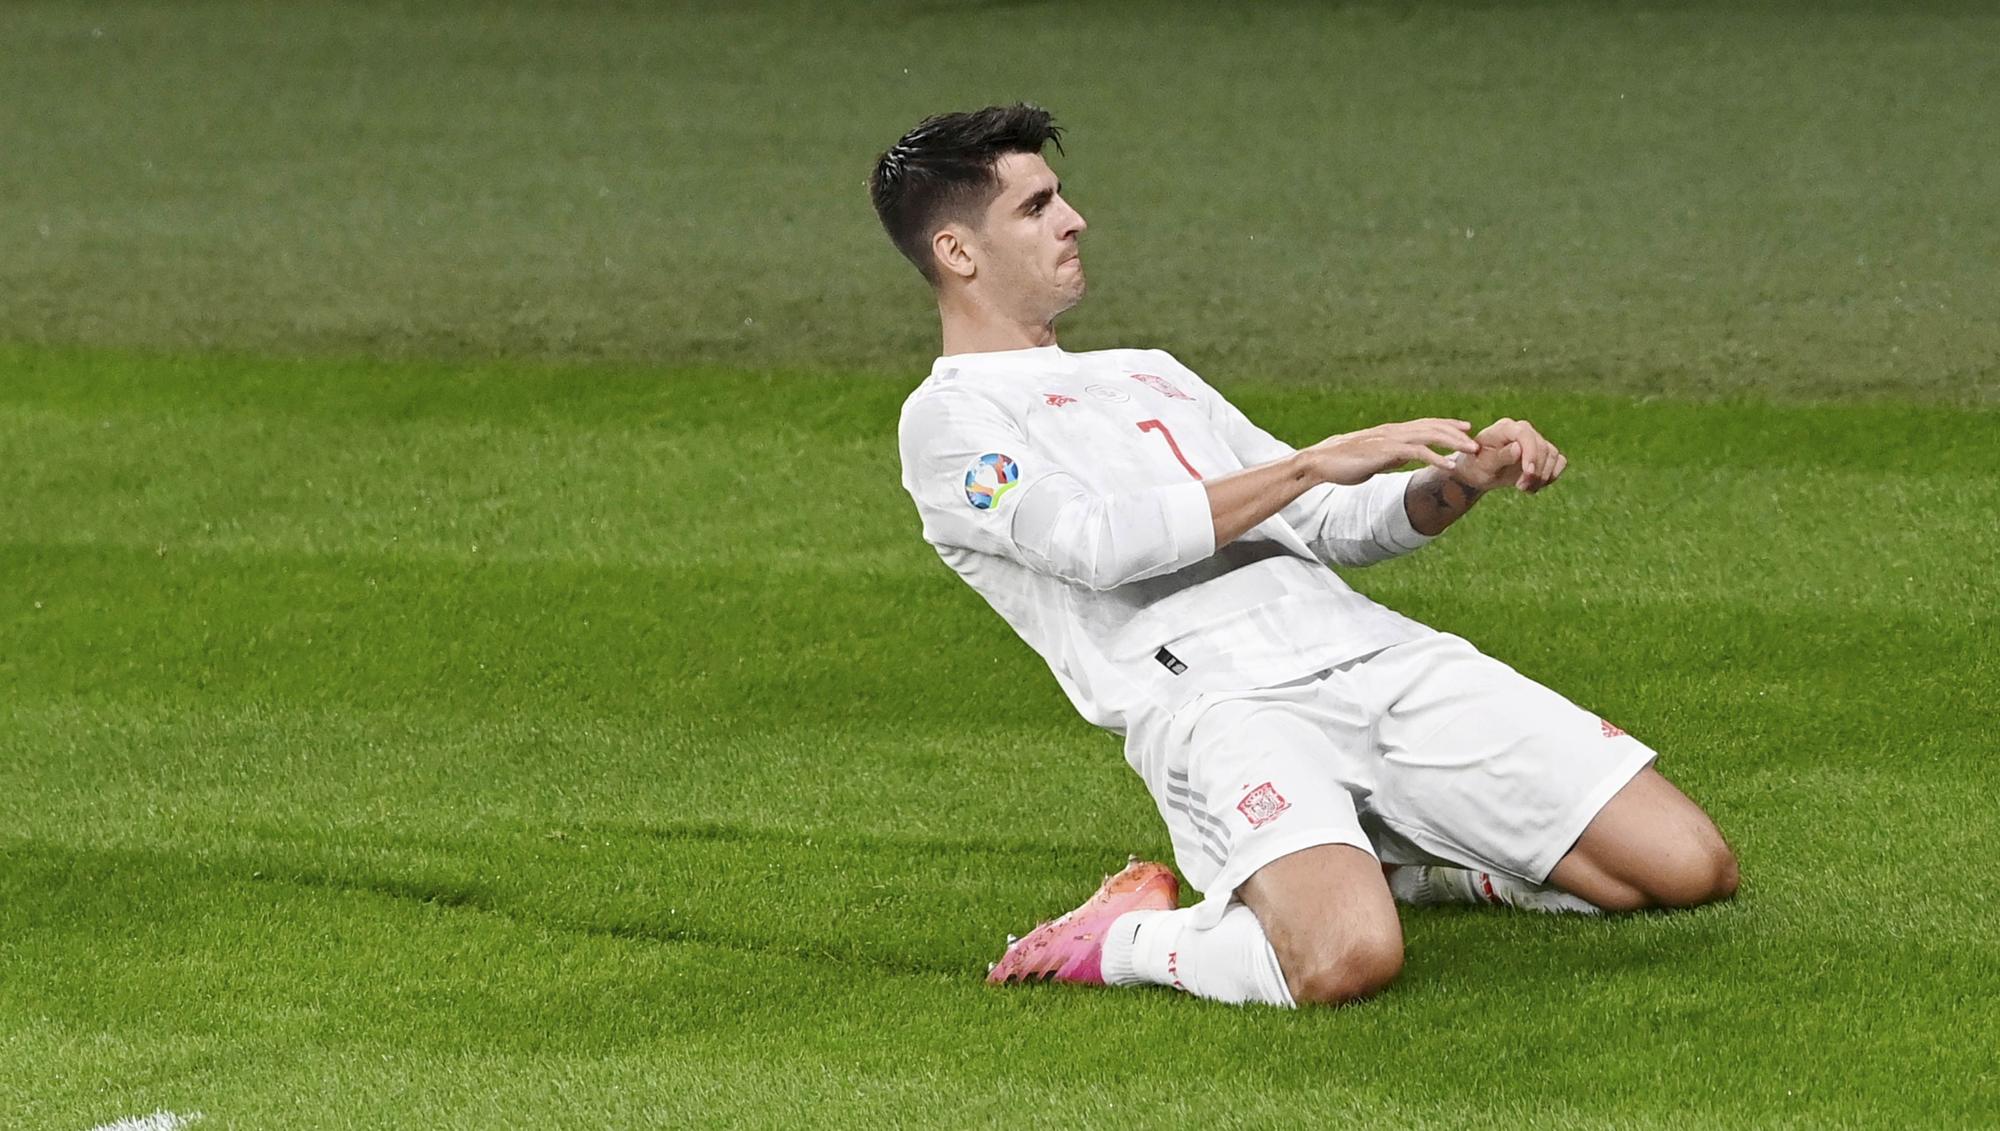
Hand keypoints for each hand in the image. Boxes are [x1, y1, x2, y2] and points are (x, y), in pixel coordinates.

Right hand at [1304, 419, 1479, 485]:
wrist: (1321, 462)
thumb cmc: (1344, 463)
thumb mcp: (1374, 458)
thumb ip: (1392, 455)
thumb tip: (1405, 457)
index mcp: (1392, 432)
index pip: (1425, 424)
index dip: (1446, 426)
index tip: (1465, 430)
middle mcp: (1394, 431)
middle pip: (1432, 427)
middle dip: (1456, 433)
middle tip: (1477, 441)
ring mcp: (1390, 439)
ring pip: (1429, 436)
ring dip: (1453, 443)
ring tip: (1471, 451)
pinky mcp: (1386, 451)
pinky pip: (1417, 453)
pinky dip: (1435, 458)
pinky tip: (1449, 466)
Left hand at [1449, 418, 1566, 492]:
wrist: (1479, 473)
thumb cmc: (1477, 467)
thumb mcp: (1484, 465)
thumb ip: (1501, 456)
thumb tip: (1518, 447)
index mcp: (1505, 428)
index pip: (1525, 434)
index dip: (1531, 453)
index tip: (1528, 473)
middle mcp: (1523, 430)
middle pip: (1542, 447)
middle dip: (1535, 471)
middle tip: (1520, 488)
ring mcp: (1535, 440)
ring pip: (1553, 455)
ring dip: (1543, 476)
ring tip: (1525, 489)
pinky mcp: (1544, 452)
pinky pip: (1559, 461)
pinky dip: (1551, 475)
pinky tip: (1535, 485)